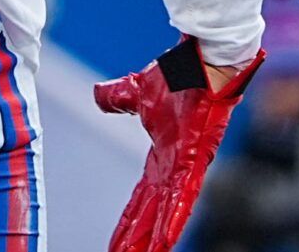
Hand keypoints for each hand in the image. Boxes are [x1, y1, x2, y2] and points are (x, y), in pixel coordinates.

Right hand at [94, 39, 265, 251]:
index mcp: (162, 162)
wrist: (201, 64)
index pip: (141, 202)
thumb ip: (117, 98)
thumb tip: (98, 97)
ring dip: (154, 240)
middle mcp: (174, 173)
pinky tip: (166, 240)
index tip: (118, 246)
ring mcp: (186, 169)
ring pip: (167, 215)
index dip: (130, 225)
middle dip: (137, 241)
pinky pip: (182, 196)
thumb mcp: (136, 91)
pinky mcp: (194, 160)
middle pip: (150, 216)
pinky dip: (173, 218)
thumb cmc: (178, 78)